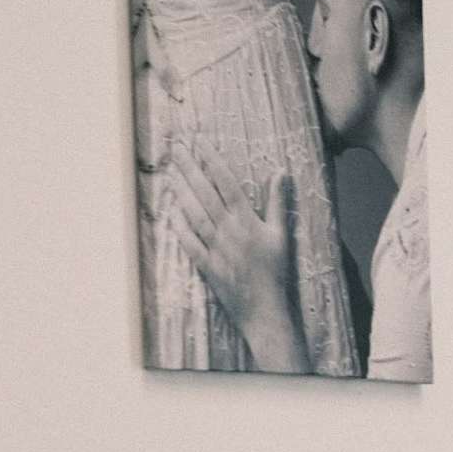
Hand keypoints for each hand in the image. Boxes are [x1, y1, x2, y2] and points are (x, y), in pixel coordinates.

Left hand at [160, 154, 312, 373]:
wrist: (265, 309)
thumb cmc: (277, 272)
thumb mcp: (282, 235)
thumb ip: (277, 202)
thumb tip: (280, 172)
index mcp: (247, 221)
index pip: (226, 183)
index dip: (212, 160)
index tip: (200, 141)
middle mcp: (228, 230)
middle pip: (205, 193)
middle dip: (189, 168)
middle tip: (176, 148)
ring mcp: (215, 247)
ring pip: (193, 213)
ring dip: (181, 191)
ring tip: (170, 172)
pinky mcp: (206, 264)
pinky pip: (189, 242)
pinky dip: (179, 226)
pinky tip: (171, 211)